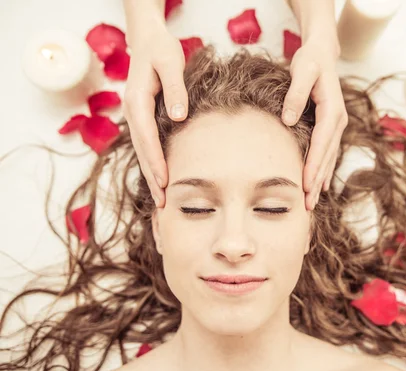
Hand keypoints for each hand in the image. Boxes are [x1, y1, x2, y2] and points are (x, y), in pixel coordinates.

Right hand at [123, 23, 187, 206]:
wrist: (147, 39)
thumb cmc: (161, 49)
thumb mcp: (171, 62)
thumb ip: (176, 89)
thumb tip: (180, 117)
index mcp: (137, 100)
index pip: (146, 137)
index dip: (155, 160)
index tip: (165, 181)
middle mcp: (133, 111)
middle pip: (141, 150)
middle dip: (152, 177)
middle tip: (163, 204)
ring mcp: (136, 116)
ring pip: (142, 151)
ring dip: (151, 175)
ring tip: (161, 201)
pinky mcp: (142, 118)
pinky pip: (146, 145)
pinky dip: (152, 163)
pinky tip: (161, 179)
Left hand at [282, 35, 347, 210]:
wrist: (322, 53)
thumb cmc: (310, 60)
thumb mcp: (302, 70)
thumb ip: (296, 93)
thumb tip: (287, 119)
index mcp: (332, 110)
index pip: (321, 143)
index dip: (313, 166)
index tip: (305, 185)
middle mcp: (338, 121)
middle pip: (327, 157)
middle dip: (317, 182)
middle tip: (307, 205)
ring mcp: (337, 125)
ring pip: (329, 158)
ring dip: (320, 181)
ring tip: (311, 202)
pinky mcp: (331, 126)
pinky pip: (328, 153)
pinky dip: (323, 170)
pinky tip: (319, 186)